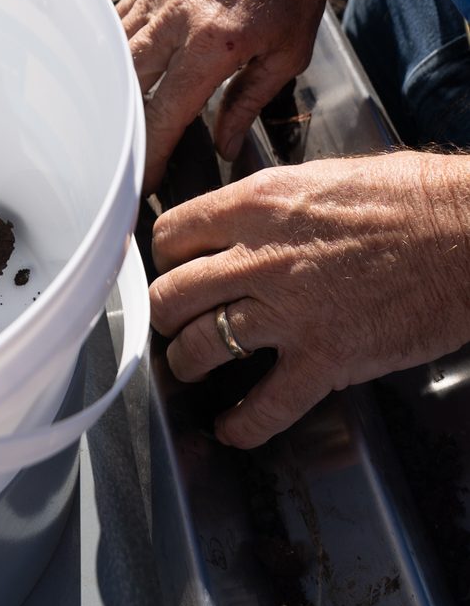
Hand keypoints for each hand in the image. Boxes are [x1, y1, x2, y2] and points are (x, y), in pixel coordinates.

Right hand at [118, 0, 350, 190]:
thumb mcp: (288, 54)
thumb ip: (249, 103)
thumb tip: (226, 146)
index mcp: (216, 44)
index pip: (166, 111)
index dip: (149, 152)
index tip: (141, 181)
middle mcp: (178, 21)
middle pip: (127, 86)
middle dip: (120, 131)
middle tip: (119, 162)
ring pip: (114, 54)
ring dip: (109, 93)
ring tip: (110, 125)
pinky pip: (118, 24)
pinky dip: (112, 53)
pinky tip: (114, 74)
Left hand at [150, 151, 469, 447]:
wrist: (464, 234)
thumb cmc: (409, 198)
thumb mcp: (320, 177)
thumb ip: (270, 205)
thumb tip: (245, 223)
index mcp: (257, 204)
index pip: (172, 234)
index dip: (165, 257)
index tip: (171, 268)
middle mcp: (259, 257)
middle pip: (172, 294)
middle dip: (165, 313)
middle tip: (172, 320)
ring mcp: (288, 312)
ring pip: (200, 347)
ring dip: (188, 364)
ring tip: (192, 367)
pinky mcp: (325, 359)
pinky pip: (264, 407)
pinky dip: (240, 426)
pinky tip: (231, 428)